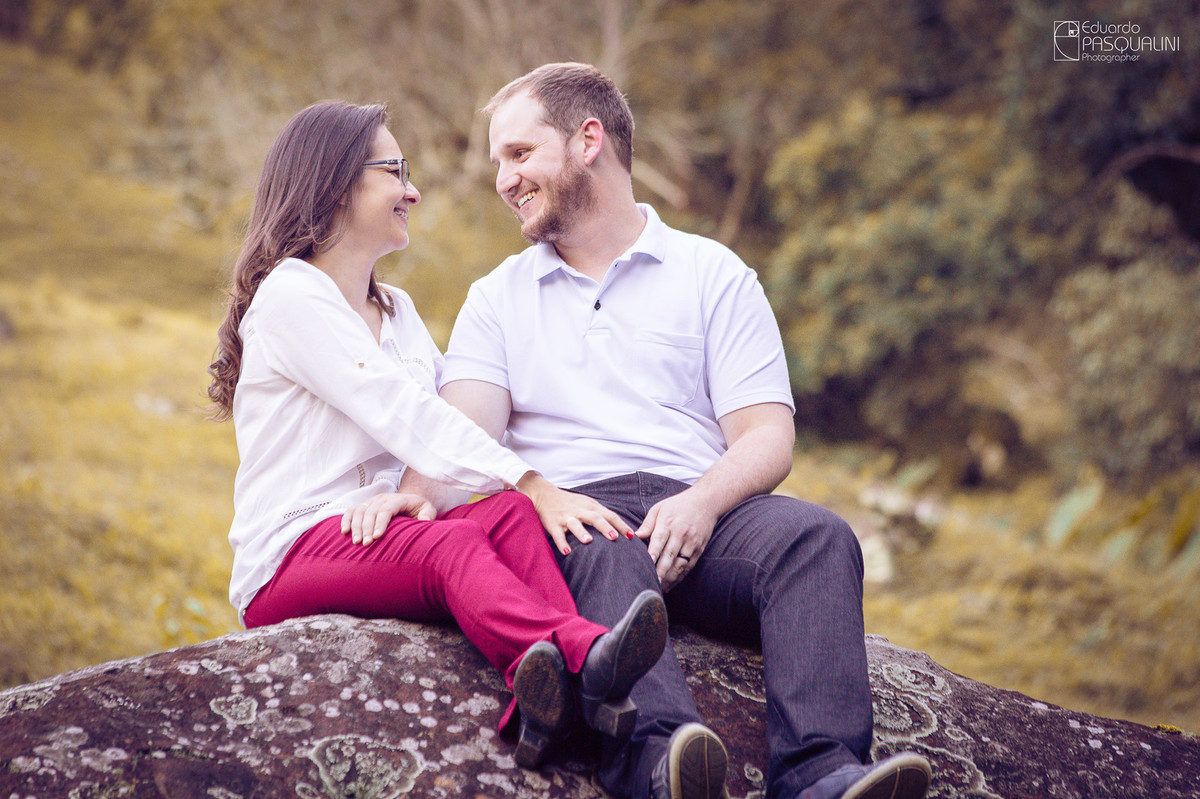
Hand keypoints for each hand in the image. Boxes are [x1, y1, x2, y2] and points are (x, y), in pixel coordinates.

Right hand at [341, 492, 435, 545]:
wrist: (409, 500)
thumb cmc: (419, 509)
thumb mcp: (427, 509)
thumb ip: (428, 514)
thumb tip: (425, 521)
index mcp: (398, 499)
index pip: (386, 509)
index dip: (381, 522)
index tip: (376, 537)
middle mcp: (383, 498)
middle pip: (371, 512)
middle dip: (367, 528)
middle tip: (366, 544)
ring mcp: (372, 501)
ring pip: (359, 511)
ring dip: (356, 526)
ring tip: (356, 542)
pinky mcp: (364, 505)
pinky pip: (351, 511)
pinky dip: (346, 520)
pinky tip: (344, 532)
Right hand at [517, 472, 633, 555]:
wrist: (543, 494)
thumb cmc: (570, 502)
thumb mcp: (587, 504)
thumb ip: (601, 514)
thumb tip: (620, 530)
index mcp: (591, 506)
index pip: (609, 515)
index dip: (621, 525)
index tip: (631, 536)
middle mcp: (580, 510)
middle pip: (595, 518)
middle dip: (605, 528)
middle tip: (615, 537)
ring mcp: (566, 517)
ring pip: (575, 524)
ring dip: (582, 532)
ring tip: (588, 541)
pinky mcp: (553, 524)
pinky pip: (558, 535)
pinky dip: (562, 543)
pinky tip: (567, 552)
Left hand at [635, 489, 717, 590]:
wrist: (706, 502)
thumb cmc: (678, 505)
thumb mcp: (660, 508)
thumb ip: (647, 523)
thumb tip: (635, 536)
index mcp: (668, 523)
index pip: (658, 541)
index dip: (652, 555)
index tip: (645, 566)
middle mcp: (681, 533)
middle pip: (669, 556)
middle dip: (660, 572)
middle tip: (650, 584)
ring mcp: (692, 542)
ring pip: (680, 564)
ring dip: (670, 578)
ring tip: (659, 588)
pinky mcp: (699, 548)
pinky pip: (689, 566)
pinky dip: (680, 577)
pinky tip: (671, 584)